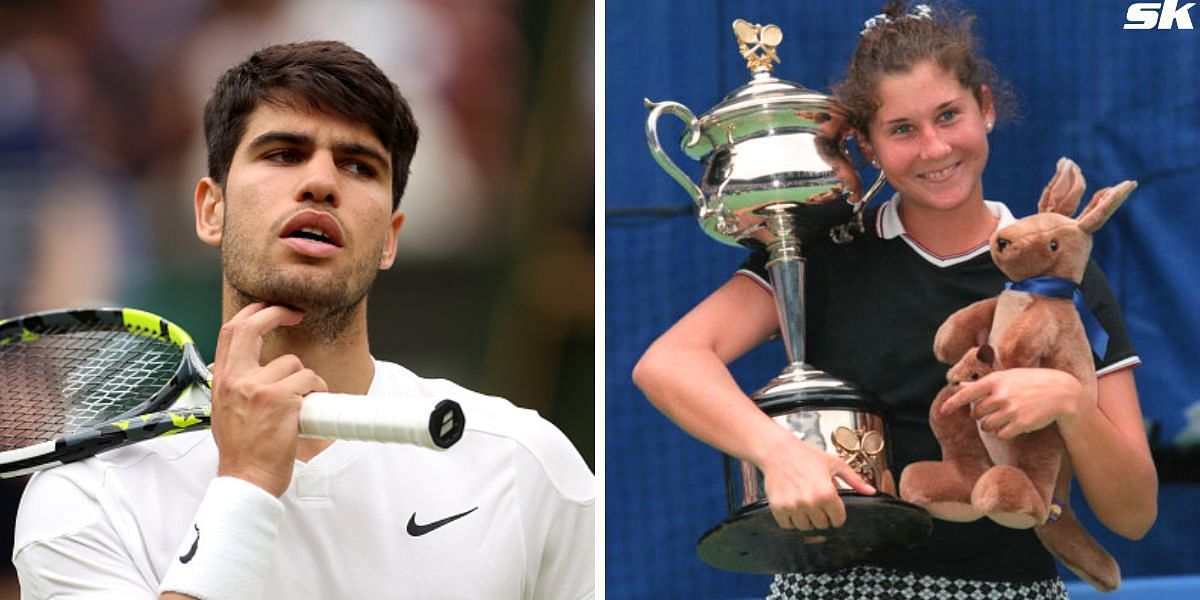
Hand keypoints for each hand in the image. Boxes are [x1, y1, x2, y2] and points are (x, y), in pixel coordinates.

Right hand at [210, 303, 328, 496]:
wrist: (246, 478)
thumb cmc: (242, 449)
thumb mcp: (226, 409)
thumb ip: (237, 385)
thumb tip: (254, 368)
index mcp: (223, 380)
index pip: (231, 331)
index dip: (253, 312)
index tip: (270, 308)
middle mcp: (236, 379)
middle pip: (253, 327)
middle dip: (276, 312)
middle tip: (295, 313)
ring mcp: (258, 388)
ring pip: (294, 364)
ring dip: (306, 380)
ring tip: (300, 403)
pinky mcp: (282, 399)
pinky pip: (310, 381)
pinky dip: (317, 392)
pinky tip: (307, 410)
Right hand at [757, 432, 876, 530]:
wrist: (777, 451)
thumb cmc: (806, 455)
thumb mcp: (834, 464)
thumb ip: (854, 480)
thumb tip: (871, 491)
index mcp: (827, 493)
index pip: (838, 520)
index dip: (836, 514)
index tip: (831, 507)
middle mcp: (810, 502)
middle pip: (822, 525)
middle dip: (821, 515)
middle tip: (816, 502)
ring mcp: (793, 506)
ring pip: (805, 527)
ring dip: (806, 518)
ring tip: (803, 503)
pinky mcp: (778, 508)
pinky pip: (788, 525)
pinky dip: (790, 519)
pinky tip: (792, 505)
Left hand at [941, 368, 1083, 439]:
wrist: (1062, 392)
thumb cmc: (1032, 382)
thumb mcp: (1008, 377)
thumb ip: (983, 384)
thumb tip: (958, 385)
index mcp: (996, 380)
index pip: (967, 393)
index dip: (953, 403)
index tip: (943, 412)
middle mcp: (1001, 395)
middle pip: (976, 413)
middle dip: (981, 415)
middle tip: (995, 411)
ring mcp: (1011, 410)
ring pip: (986, 426)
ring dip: (992, 425)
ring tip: (1006, 418)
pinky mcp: (1021, 424)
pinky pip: (1000, 434)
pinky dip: (1003, 433)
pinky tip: (1014, 425)